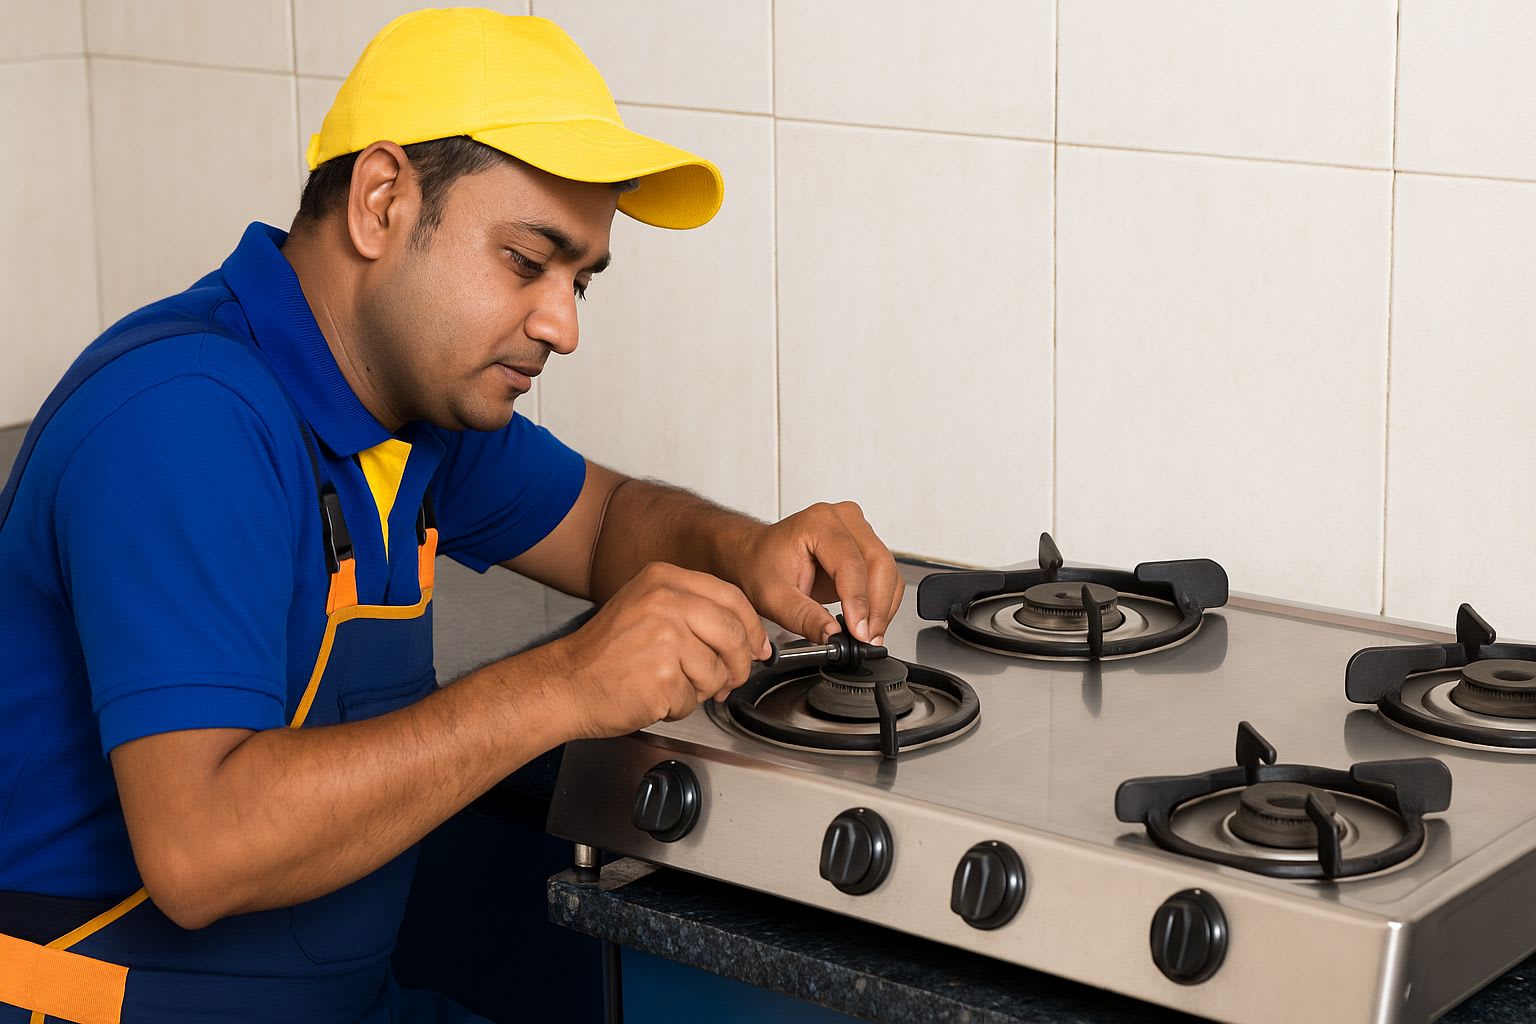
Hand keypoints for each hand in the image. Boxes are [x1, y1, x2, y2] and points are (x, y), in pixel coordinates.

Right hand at [544, 562, 769, 738]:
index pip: (732, 597)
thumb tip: (750, 638)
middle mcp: (665, 601)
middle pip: (734, 634)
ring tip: (670, 685)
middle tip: (727, 680)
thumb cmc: (605, 654)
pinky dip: (679, 707)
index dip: (752, 627)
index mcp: (664, 579)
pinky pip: (694, 699)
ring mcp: (664, 637)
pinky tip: (654, 697)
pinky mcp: (662, 675)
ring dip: (702, 690)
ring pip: (718, 671)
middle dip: (738, 665)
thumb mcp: (646, 607)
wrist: (565, 683)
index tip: (757, 647)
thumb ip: (695, 611)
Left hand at [733, 501, 903, 645]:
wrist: (755, 556)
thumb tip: (833, 635)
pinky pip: (886, 575)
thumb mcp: (774, 598)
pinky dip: (881, 602)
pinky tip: (868, 622)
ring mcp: (857, 530)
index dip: (859, 601)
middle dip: (876, 607)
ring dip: (882, 607)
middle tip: (868, 638)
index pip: (851, 563)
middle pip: (878, 563)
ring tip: (867, 635)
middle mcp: (844, 518)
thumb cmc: (760, 566)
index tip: (859, 632)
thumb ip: (804, 617)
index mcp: (819, 522)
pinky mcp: (864, 546)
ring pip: (887, 570)